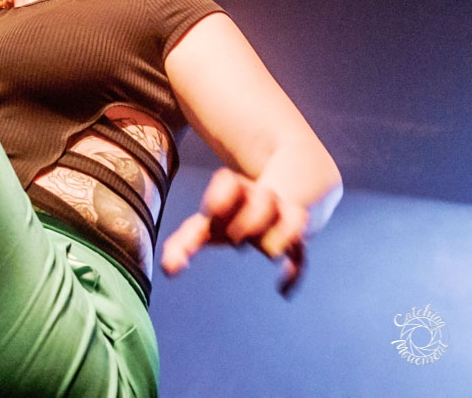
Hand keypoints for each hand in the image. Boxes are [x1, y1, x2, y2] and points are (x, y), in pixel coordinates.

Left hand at [160, 168, 308, 296]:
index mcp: (235, 190)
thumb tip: (169, 269)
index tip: (212, 213)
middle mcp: (261, 199)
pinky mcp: (297, 241)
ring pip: (294, 216)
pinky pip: (302, 253)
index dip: (222, 196)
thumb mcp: (205, 226)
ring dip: (280, 235)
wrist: (276, 205)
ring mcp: (283, 217)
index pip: (229, 181)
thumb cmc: (229, 220)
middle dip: (251, 218)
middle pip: (264, 198)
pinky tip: (282, 289)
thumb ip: (183, 244)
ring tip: (268, 253)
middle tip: (236, 238)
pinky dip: (294, 272)